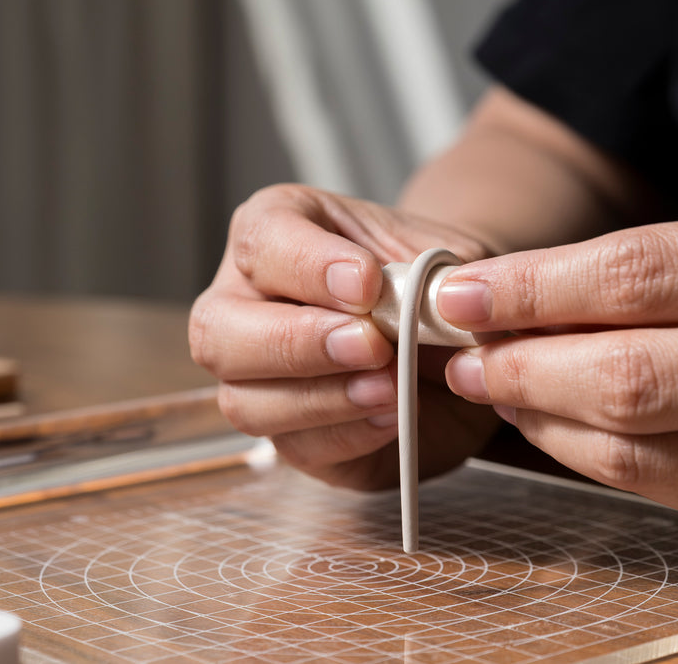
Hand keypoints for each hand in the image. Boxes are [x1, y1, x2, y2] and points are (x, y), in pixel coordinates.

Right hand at [190, 184, 497, 487]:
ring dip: (321, 398)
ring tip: (391, 388)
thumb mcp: (439, 261)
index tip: (367, 284)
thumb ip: (430, 277)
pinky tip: (392, 417)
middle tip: (371, 345)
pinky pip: (295, 446)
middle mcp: (245, 304)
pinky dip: (347, 434)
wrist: (459, 338)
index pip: (261, 240)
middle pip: (218, 329)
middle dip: (295, 341)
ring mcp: (256, 378)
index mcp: (276, 232)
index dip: (308, 264)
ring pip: (245, 400)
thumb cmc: (431, 282)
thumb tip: (429, 307)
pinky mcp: (289, 434)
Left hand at [438, 204, 677, 553]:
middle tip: (463, 354)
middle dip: (519, 368)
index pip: (637, 278)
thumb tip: (523, 306)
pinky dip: (591, 459)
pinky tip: (559, 427)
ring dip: (541, 421)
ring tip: (499, 389)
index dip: (530, 291)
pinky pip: (665, 493)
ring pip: (635, 453)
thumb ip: (661, 277)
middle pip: (626, 379)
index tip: (461, 295)